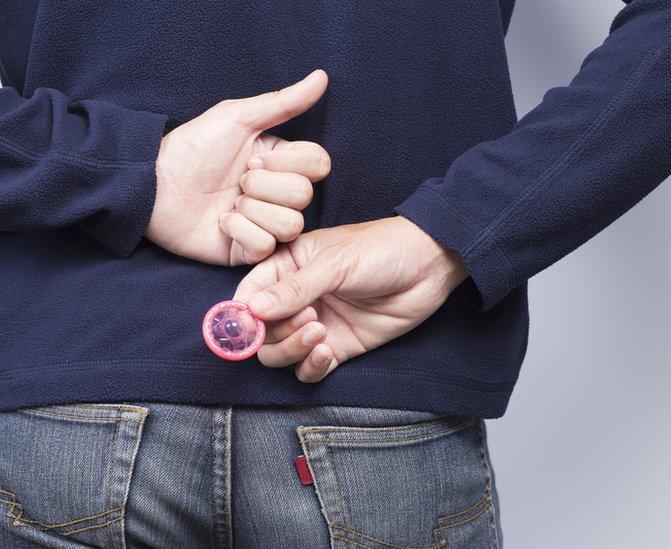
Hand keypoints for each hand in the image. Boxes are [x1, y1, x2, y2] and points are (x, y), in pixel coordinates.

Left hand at [147, 70, 330, 264]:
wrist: (155, 184)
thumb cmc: (192, 147)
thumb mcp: (237, 117)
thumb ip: (283, 102)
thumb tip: (322, 76)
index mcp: (280, 161)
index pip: (318, 164)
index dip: (288, 162)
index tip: (253, 156)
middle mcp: (276, 194)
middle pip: (304, 195)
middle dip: (265, 185)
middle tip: (237, 180)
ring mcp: (263, 224)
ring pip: (290, 224)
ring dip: (254, 210)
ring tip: (228, 202)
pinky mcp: (246, 250)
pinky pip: (264, 246)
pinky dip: (241, 231)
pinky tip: (221, 221)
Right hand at [233, 217, 468, 381]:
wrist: (429, 266)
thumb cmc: (381, 250)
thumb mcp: (336, 263)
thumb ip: (295, 289)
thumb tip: (253, 310)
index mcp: (286, 268)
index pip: (248, 295)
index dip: (241, 314)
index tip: (247, 326)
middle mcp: (295, 298)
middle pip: (261, 332)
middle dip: (274, 334)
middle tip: (305, 321)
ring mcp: (314, 324)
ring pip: (280, 354)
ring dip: (292, 350)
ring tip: (320, 333)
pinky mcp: (337, 346)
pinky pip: (308, 368)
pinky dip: (311, 367)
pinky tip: (327, 353)